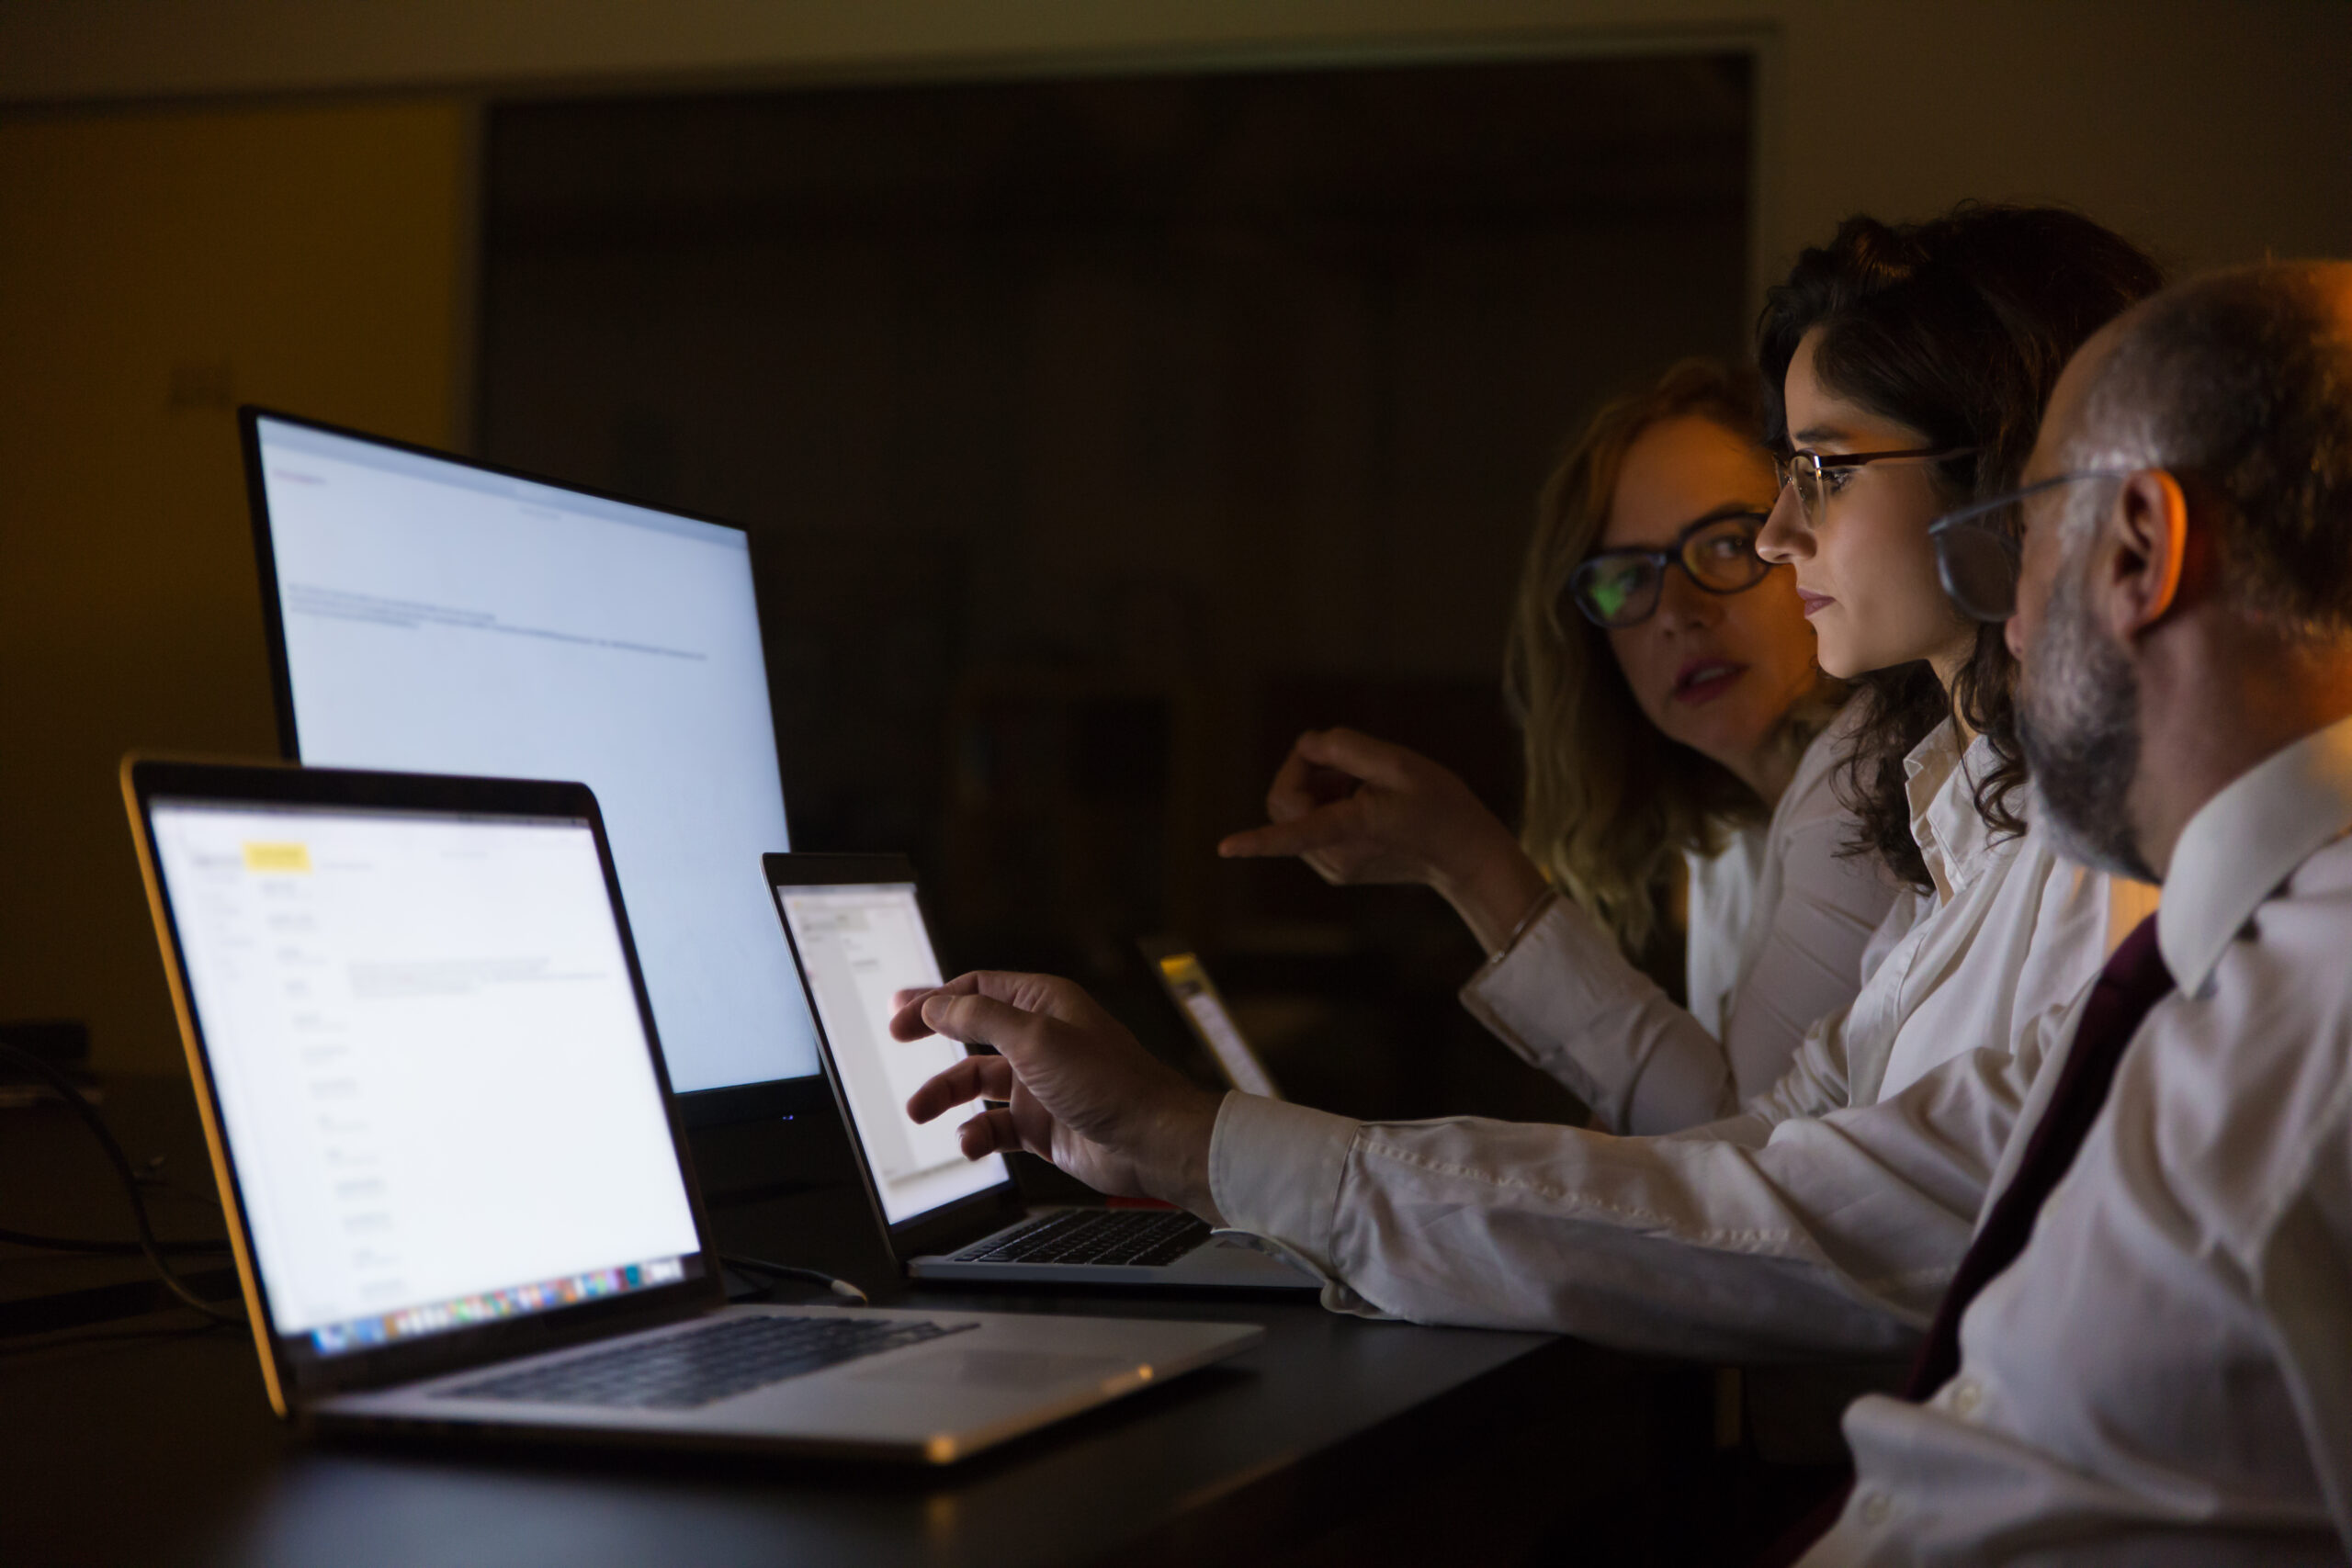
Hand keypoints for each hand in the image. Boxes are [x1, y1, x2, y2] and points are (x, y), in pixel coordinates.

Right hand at [891, 971, 1226, 1222]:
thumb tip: (936, 1005)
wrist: (1150, 1142)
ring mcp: (1040, 1084)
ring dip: (946, 1095)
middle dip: (934, 1042)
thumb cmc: (1109, 1083)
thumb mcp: (1035, 1040)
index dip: (936, 999)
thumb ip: (980, 1019)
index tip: (900, 1014)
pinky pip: (994, 1127)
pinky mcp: (1042, 1124)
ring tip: (919, 1110)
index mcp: (1043, 1005)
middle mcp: (1041, 1039)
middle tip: (897, 1042)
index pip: (978, 989)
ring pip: (977, 1084)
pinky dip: (976, 1134)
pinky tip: (970, 1142)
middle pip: (972, 1033)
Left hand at [1216, 727, 1549, 951]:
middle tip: (1347, 759)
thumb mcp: (1400, 763)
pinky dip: (1326, 802)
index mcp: (1352, 830)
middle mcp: (1336, 856)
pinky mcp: (1337, 868)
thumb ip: (1346, 747)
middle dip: (1304, 770)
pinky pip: (1309, 825)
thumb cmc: (1439, 804)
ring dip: (1318, 785)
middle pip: (1285, 801)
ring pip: (1295, 812)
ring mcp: (1334, 867)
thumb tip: (1305, 744)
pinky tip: (1363, 799)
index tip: (1225, 848)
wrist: (1465, 854)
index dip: (1257, 839)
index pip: (1295, 833)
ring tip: (1364, 783)